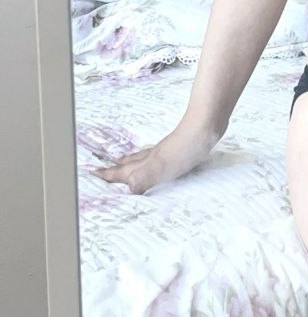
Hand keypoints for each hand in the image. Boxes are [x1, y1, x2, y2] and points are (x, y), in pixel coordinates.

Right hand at [88, 119, 221, 194]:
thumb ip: (143, 178)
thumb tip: (127, 191)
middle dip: (114, 168)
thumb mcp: (162, 167)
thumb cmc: (186, 147)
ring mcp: (165, 151)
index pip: (122, 171)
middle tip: (102, 169)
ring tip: (123, 163)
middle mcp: (152, 156)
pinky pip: (158, 155)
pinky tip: (158, 159)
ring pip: (142, 157)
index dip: (108, 174)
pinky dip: (150, 159)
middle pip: (129, 162)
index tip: (92, 173)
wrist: (206, 125)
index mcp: (146, 163)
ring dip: (130, 162)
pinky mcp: (179, 148)